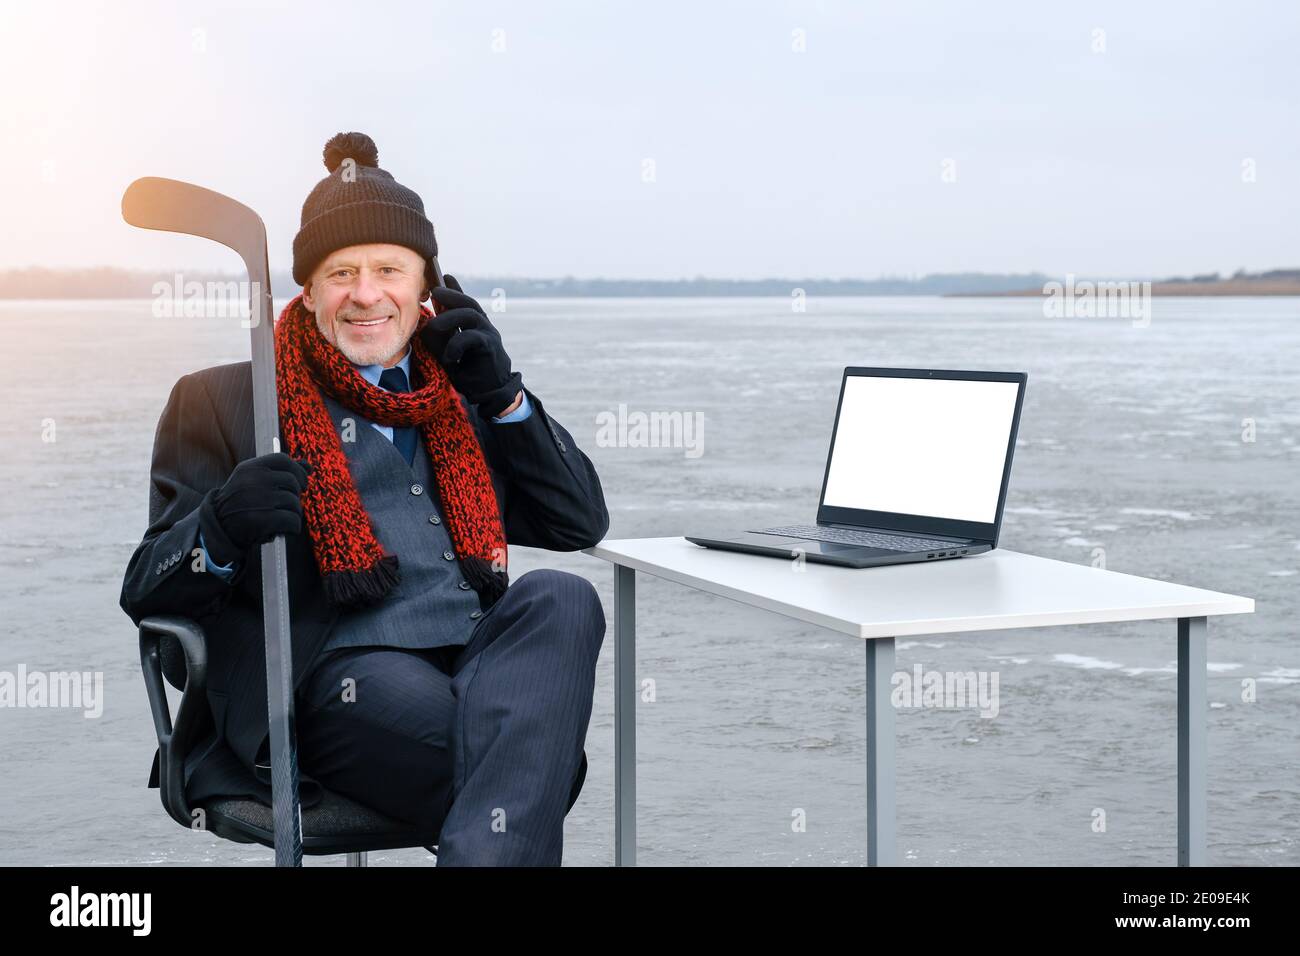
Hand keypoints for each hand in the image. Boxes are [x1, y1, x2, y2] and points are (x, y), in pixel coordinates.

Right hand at [199, 452, 309, 565]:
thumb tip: (308, 466)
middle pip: (292, 481)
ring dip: (295, 512)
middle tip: (289, 505)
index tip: (301, 482)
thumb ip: (280, 472)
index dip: (297, 471)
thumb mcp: (254, 481)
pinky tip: (287, 528)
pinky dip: (294, 526)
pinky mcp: (260, 520)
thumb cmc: (242, 502)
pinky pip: (291, 519)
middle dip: (296, 495)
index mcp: (249, 468)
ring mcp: (255, 499)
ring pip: (293, 502)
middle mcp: (252, 480)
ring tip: (285, 517)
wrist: (219, 527)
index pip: (283, 460)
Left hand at [421, 273, 522, 417]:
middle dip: (451, 293)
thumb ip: (440, 340)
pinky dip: (455, 345)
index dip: (456, 288)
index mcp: (475, 327)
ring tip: (434, 325)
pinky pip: (470, 338)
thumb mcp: (448, 354)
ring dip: (448, 318)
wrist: (491, 394)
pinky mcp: (490, 348)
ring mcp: (489, 335)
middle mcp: (484, 327)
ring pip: (470, 315)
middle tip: (435, 290)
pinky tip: (449, 356)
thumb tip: (427, 327)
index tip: (444, 275)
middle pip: (469, 303)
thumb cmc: (470, 374)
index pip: (465, 303)